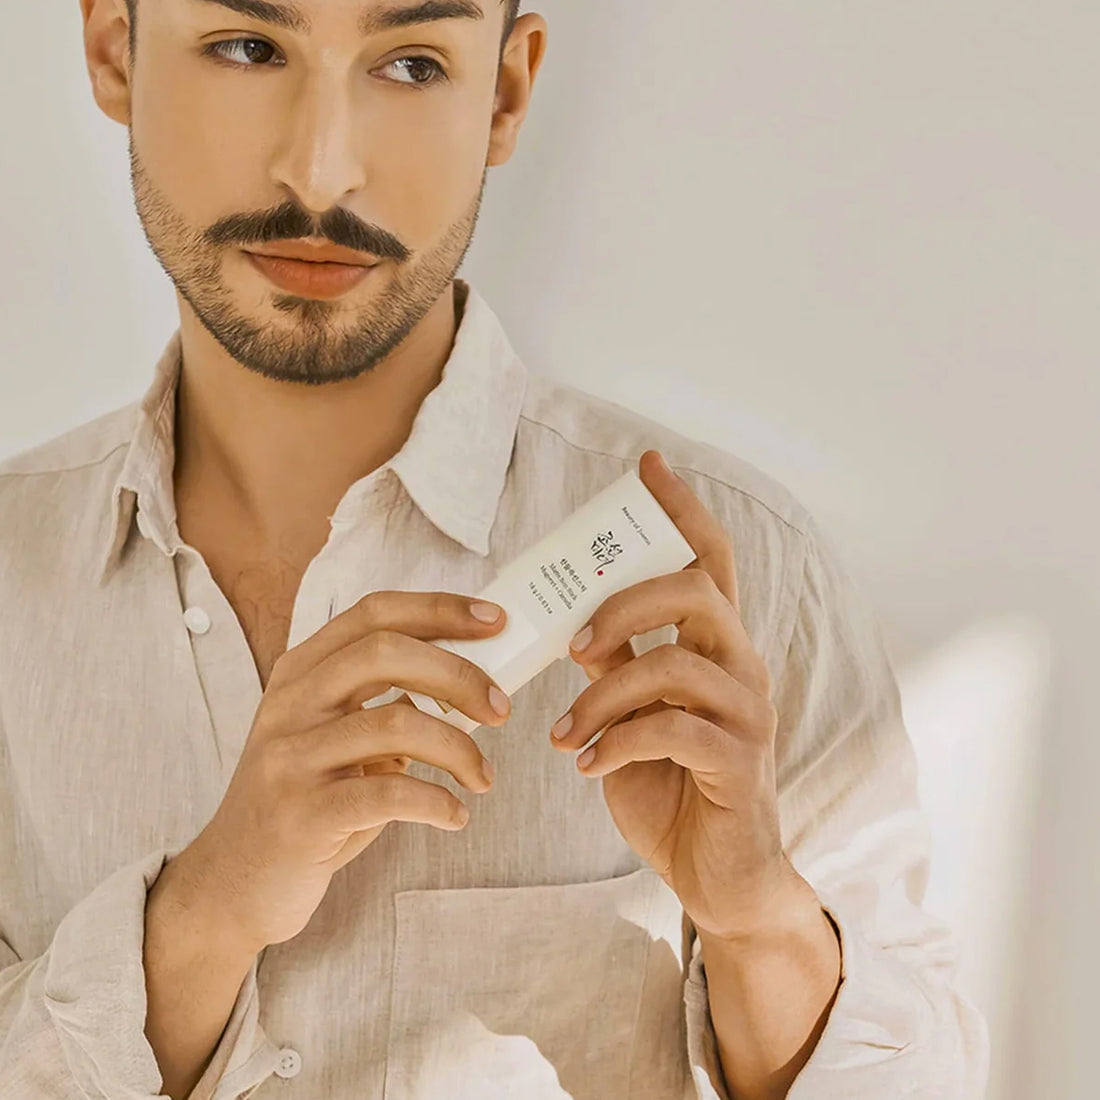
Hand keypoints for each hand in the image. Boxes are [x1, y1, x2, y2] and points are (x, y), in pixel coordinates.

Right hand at [167, 591, 512, 954]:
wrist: (235, 881)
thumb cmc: (308, 800)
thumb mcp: (337, 737)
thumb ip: (386, 703)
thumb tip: (474, 683)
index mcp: (301, 671)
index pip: (375, 613)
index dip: (439, 609)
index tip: (495, 619)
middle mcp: (290, 703)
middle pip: (386, 653)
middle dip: (460, 675)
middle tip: (502, 709)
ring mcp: (290, 758)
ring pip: (396, 723)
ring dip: (459, 749)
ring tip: (482, 777)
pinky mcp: (301, 815)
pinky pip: (389, 794)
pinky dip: (438, 802)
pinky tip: (455, 815)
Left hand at [550, 449, 802, 939]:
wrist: (720, 878)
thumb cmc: (675, 789)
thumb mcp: (632, 719)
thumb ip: (617, 669)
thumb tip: (575, 626)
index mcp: (716, 648)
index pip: (710, 558)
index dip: (681, 509)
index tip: (648, 464)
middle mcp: (742, 667)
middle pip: (696, 590)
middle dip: (622, 601)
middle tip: (573, 644)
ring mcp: (748, 713)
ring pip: (672, 664)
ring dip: (601, 698)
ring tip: (563, 735)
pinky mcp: (739, 762)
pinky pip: (671, 729)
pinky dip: (616, 744)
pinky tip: (589, 767)